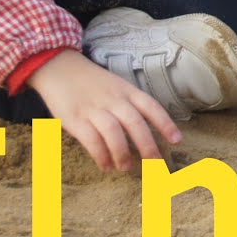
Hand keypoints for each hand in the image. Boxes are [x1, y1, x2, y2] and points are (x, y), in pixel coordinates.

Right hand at [27, 50, 180, 172]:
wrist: (60, 68)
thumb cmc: (92, 82)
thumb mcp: (117, 86)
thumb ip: (129, 106)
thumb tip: (143, 135)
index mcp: (127, 90)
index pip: (151, 107)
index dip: (165, 124)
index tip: (177, 141)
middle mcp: (114, 99)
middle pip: (135, 123)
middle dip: (148, 145)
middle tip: (155, 164)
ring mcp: (94, 108)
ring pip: (114, 132)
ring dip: (123, 153)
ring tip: (127, 168)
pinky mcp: (75, 119)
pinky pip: (91, 139)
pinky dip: (101, 155)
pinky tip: (106, 166)